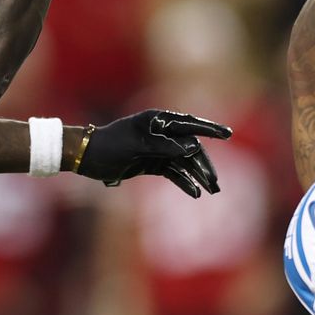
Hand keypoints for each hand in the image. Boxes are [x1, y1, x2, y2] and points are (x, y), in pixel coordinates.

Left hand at [77, 109, 231, 196]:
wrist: (87, 157)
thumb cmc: (110, 145)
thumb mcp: (137, 145)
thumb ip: (165, 146)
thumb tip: (192, 146)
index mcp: (157, 120)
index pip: (189, 124)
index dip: (209, 129)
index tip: (227, 134)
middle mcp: (161, 133)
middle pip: (190, 148)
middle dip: (204, 165)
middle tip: (216, 183)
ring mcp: (157, 149)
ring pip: (184, 163)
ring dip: (197, 176)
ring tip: (210, 191)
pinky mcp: (152, 164)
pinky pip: (173, 173)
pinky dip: (183, 182)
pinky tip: (194, 193)